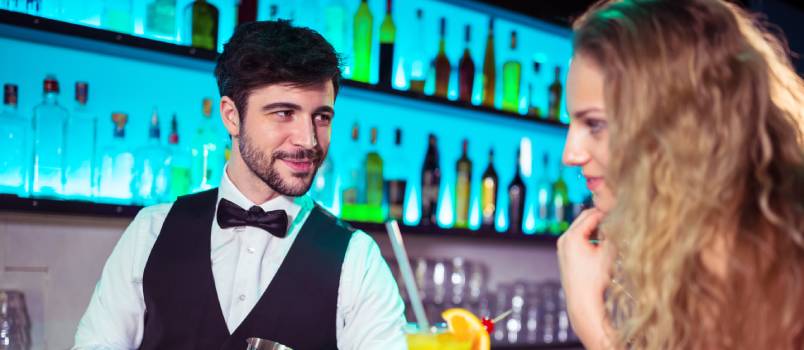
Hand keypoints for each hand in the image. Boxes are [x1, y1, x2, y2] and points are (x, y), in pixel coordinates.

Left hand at [557, 208, 614, 348]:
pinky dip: (588, 236)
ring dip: (594, 227)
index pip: (591, 215)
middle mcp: (564, 238)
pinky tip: (601, 242)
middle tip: (616, 218)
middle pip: (583, 219)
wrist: (582, 301)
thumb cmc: (595, 279)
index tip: (620, 211)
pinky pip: (577, 238)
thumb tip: (619, 220)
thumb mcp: (608, 254)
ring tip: (610, 230)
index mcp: (572, 236)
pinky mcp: (563, 254)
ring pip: (580, 228)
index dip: (607, 212)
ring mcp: (562, 246)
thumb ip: (613, 234)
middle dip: (599, 218)